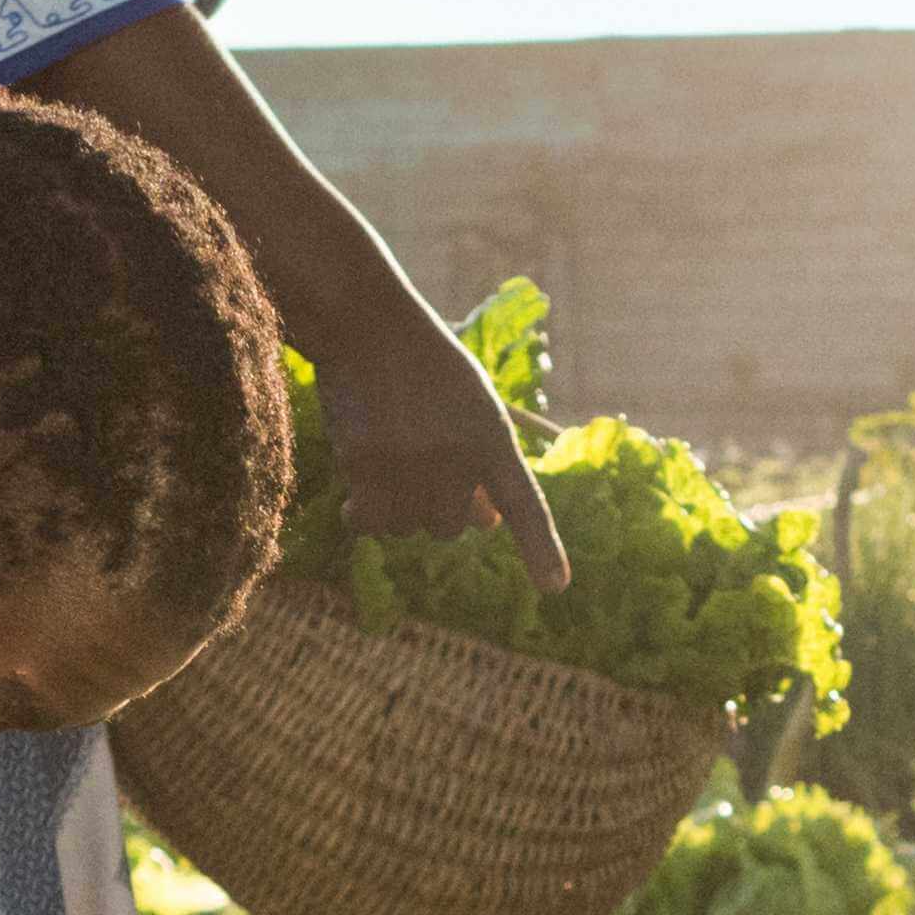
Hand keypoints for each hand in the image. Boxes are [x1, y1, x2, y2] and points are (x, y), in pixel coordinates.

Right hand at [318, 290, 570, 591]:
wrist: (366, 326)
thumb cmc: (425, 366)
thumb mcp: (472, 406)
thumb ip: (485, 463)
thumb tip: (487, 525)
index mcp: (492, 435)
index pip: (523, 501)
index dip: (540, 548)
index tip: (556, 588)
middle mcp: (455, 456)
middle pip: (453, 528)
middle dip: (439, 507)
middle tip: (420, 463)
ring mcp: (409, 466)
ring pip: (410, 528)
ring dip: (399, 508)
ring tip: (389, 456)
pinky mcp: (364, 470)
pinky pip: (371, 525)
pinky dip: (364, 515)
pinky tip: (358, 492)